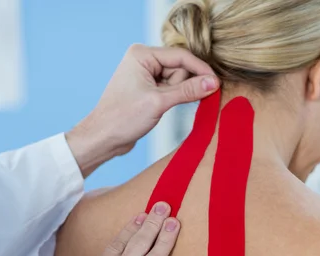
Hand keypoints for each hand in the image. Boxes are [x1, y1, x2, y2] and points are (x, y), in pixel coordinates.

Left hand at [66, 44, 219, 175]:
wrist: (103, 138)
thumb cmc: (122, 118)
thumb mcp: (159, 102)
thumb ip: (188, 91)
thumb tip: (213, 83)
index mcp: (142, 54)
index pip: (181, 56)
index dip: (200, 70)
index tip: (216, 83)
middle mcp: (143, 60)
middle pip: (180, 68)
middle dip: (184, 86)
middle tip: (176, 102)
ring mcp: (145, 74)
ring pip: (177, 80)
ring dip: (178, 95)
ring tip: (161, 108)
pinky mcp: (148, 88)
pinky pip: (170, 89)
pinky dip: (174, 98)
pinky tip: (165, 109)